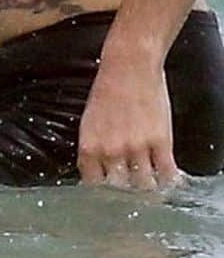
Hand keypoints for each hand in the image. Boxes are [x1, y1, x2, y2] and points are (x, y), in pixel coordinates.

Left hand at [77, 55, 179, 189]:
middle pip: (119, 189)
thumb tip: (97, 170)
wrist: (129, 66)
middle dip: (125, 190)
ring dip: (147, 186)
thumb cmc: (107, 89)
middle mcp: (111, 150)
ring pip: (144, 186)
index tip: (108, 191)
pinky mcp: (161, 142)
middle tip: (131, 187)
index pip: (93, 184)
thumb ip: (93, 147)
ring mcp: (137, 148)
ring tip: (149, 182)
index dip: (102, 189)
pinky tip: (166, 177)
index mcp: (89, 145)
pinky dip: (168, 180)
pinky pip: (167, 174)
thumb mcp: (89, 120)